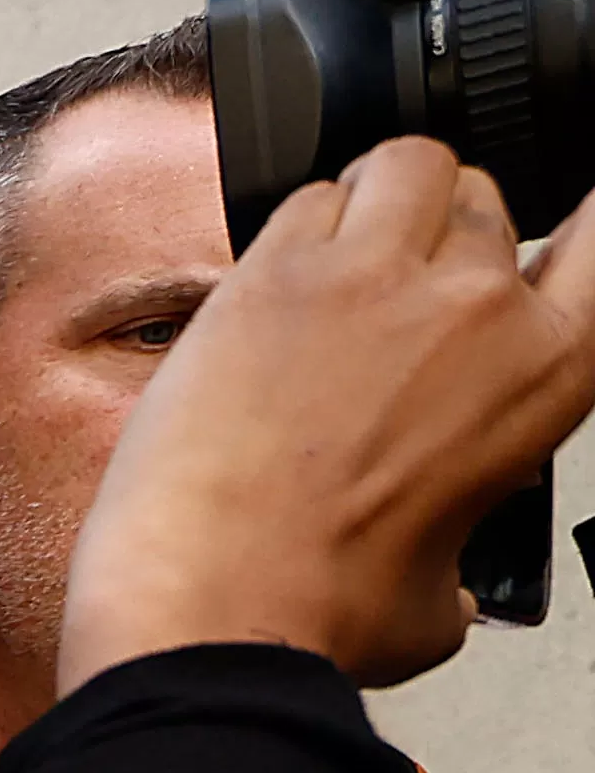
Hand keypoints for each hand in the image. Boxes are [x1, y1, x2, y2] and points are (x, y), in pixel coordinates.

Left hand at [65, 133, 594, 692]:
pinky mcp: (273, 272)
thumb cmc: (320, 606)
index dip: (574, 227)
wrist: (213, 607)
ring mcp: (374, 276)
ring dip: (380, 197)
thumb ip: (466, 553)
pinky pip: (307, 196)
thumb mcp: (447, 592)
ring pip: (407, 165)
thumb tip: (449, 583)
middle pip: (486, 199)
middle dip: (443, 235)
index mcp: (550, 369)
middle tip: (392, 298)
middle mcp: (476, 305)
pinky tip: (274, 284)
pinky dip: (296, 227)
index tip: (544, 238)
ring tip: (342, 262)